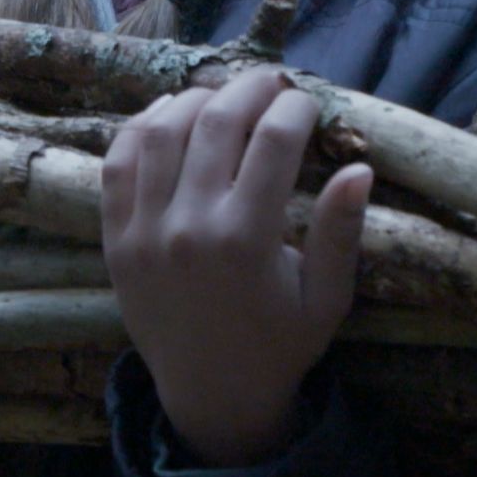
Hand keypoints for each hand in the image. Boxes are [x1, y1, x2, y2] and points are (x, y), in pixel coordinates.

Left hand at [99, 64, 372, 466]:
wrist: (212, 395)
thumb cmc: (280, 345)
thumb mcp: (326, 298)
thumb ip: (341, 232)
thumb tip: (360, 166)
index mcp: (247, 241)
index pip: (273, 141)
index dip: (295, 107)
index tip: (309, 102)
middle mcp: (189, 228)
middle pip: (216, 122)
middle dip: (250, 88)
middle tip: (272, 81)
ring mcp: (144, 231)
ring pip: (162, 132)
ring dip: (196, 99)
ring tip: (224, 95)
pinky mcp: (115, 238)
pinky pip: (117, 164)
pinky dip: (141, 127)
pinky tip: (169, 114)